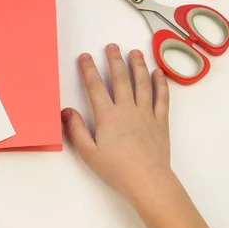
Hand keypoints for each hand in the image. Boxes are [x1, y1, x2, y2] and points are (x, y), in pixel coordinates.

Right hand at [62, 44, 172, 201]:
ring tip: (134, 52)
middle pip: (120, 79)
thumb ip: (76, 130)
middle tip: (111, 46)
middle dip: (114, 60)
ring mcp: (146, 114)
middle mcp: (127, 109)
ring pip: (142, 84)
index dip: (88, 70)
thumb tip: (66, 110)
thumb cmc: (116, 169)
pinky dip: (160, 84)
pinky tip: (158, 73)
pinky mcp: (161, 122)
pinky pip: (162, 98)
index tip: (84, 56)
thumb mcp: (88, 153)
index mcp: (108, 116)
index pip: (95, 87)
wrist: (148, 181)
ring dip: (138, 66)